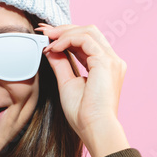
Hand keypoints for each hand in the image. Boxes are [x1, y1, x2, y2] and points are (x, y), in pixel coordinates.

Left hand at [36, 22, 129, 156]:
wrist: (94, 128)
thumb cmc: (83, 114)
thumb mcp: (67, 83)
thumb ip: (61, 64)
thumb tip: (50, 49)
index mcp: (106, 66)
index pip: (87, 42)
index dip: (66, 35)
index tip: (47, 36)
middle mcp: (112, 60)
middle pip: (89, 31)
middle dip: (65, 29)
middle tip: (44, 31)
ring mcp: (111, 60)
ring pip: (88, 31)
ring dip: (64, 32)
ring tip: (47, 39)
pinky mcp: (106, 62)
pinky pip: (85, 39)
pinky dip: (67, 40)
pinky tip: (54, 48)